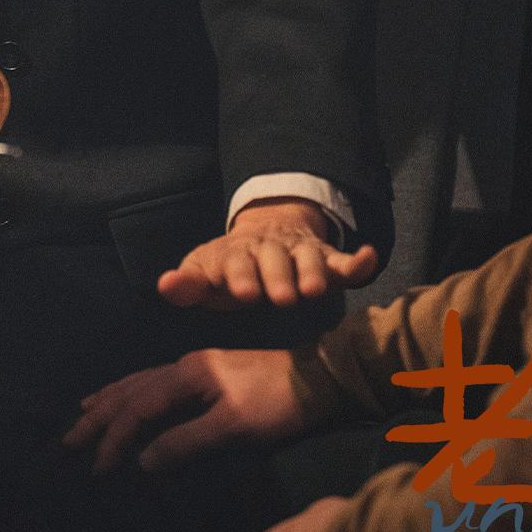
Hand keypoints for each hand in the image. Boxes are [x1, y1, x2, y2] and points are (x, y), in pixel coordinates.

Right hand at [63, 347, 307, 474]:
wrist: (321, 378)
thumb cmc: (278, 402)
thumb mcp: (235, 426)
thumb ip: (186, 441)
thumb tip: (141, 460)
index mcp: (187, 374)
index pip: (137, 408)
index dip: (113, 439)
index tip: (96, 469)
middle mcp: (185, 366)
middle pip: (130, 389)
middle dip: (98, 415)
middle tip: (67, 440)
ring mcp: (197, 368)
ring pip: (141, 382)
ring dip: (111, 400)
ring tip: (85, 411)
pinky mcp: (209, 376)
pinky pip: (156, 383)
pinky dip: (134, 393)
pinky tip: (135, 400)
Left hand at [158, 201, 378, 308]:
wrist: (263, 234)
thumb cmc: (230, 269)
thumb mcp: (206, 275)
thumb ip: (189, 284)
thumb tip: (163, 285)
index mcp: (236, 253)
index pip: (235, 262)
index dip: (238, 275)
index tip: (240, 291)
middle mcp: (269, 249)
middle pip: (274, 260)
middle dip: (277, 276)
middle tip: (282, 298)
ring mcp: (299, 252)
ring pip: (308, 259)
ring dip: (313, 271)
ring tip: (315, 290)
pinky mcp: (324, 259)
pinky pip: (342, 259)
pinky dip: (357, 260)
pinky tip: (368, 259)